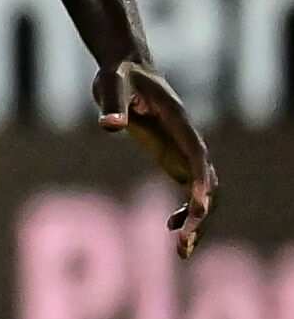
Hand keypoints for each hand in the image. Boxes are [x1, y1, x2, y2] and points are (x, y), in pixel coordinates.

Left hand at [99, 57, 218, 254]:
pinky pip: (190, 189)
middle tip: (183, 244)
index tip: (199, 207)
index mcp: (179, 123)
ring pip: (204, 191)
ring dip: (198, 219)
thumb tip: (110, 125)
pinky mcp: (174, 157)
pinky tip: (169, 226)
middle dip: (200, 214)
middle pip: (207, 182)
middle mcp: (188, 141)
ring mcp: (184, 151)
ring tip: (182, 249)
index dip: (201, 183)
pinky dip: (186, 210)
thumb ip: (113, 103)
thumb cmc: (120, 75)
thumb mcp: (112, 84)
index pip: (198, 157)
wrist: (126, 69)